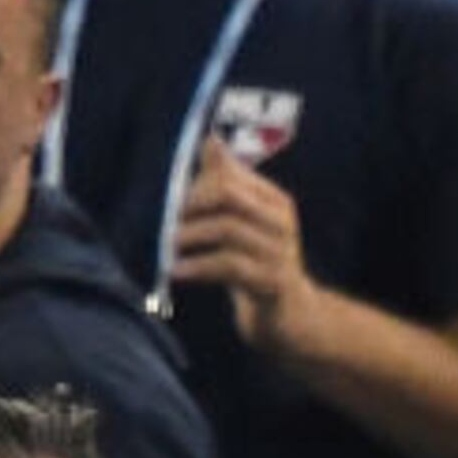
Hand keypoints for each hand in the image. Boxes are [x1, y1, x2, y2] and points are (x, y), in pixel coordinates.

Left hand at [168, 136, 316, 347]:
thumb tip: (211, 139)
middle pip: (228, 196)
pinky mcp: (273, 284)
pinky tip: (176, 272)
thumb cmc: (257, 265)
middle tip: (167, 224)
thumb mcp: (244, 222)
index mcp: (274, 202)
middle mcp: (282, 223)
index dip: (195, 188)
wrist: (289, 318)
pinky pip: (230, 266)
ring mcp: (280, 254)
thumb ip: (227, 183)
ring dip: (189, 237)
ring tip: (168, 249)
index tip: (174, 206)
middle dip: (190, 206)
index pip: (228, 177)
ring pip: (227, 229)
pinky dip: (197, 266)